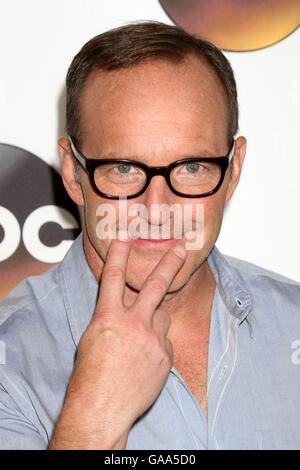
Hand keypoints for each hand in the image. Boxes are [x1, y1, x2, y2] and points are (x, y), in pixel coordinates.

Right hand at [49, 239, 185, 449]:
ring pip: (161, 317)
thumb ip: (111, 318)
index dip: (118, 253)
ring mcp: (152, 340)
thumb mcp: (93, 338)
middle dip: (170, 262)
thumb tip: (126, 309)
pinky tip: (145, 360)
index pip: (113, 276)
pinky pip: (165, 341)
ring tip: (139, 341)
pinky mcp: (166, 356)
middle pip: (155, 284)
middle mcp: (132, 324)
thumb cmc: (91, 376)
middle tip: (181, 247)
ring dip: (154, 322)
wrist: (103, 408)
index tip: (125, 236)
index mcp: (107, 318)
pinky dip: (157, 345)